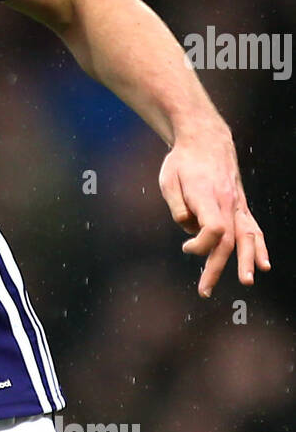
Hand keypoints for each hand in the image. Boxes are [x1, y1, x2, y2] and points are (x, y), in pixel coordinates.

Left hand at [158, 128, 269, 297]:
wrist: (205, 141)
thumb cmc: (182, 162)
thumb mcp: (168, 179)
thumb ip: (176, 205)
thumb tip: (187, 226)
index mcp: (207, 196)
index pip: (213, 228)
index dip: (200, 244)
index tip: (185, 247)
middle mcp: (227, 202)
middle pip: (228, 240)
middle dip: (216, 267)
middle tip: (204, 291)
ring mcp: (237, 205)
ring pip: (247, 237)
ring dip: (246, 261)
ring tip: (246, 281)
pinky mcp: (241, 206)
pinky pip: (254, 229)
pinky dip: (260, 247)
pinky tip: (263, 265)